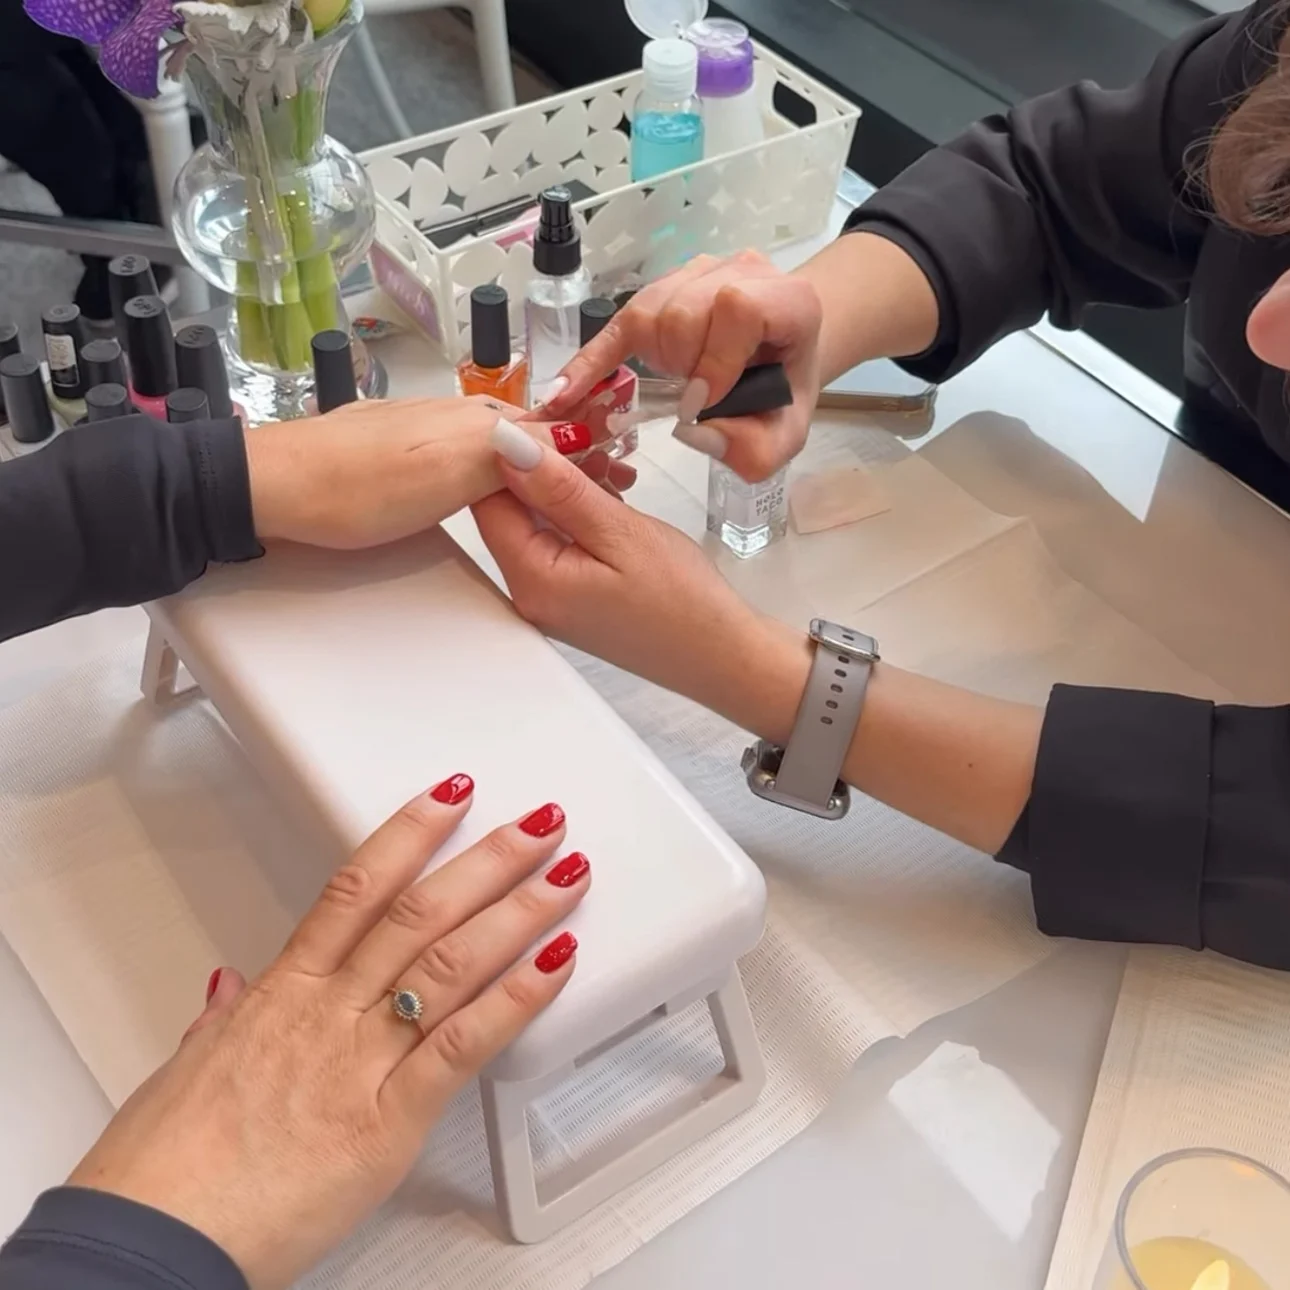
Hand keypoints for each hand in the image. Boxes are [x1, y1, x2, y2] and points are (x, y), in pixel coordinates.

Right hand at [69, 781, 588, 1289]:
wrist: (154, 1241)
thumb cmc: (166, 1166)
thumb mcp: (189, 1069)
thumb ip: (224, 1019)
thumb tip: (231, 987)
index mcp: (286, 993)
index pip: (358, 887)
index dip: (411, 832)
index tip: (449, 798)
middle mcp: (330, 1013)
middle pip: (421, 911)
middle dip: (488, 859)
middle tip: (538, 824)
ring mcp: (363, 1061)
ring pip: (452, 962)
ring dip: (519, 910)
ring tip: (564, 873)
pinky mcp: (390, 1120)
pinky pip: (464, 1045)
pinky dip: (517, 999)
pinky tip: (555, 963)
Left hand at [244, 396, 635, 548]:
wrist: (274, 488)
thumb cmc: (357, 488)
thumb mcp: (449, 475)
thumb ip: (512, 456)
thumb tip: (571, 438)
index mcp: (476, 420)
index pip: (553, 427)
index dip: (589, 450)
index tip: (620, 474)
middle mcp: (455, 415)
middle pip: (529, 433)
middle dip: (565, 456)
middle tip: (600, 489)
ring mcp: (423, 429)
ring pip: (496, 443)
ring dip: (529, 465)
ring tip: (552, 493)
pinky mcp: (396, 448)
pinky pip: (461, 454)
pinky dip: (488, 470)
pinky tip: (484, 488)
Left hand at [473, 426, 773, 719]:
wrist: (721, 655)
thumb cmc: (682, 603)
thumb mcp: (621, 532)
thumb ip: (560, 488)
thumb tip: (508, 446)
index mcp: (532, 580)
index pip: (489, 500)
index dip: (512, 454)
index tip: (551, 424)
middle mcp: (528, 593)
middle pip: (511, 509)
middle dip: (545, 467)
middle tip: (589, 438)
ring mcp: (549, 597)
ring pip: (537, 520)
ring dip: (568, 486)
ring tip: (613, 469)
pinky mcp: (570, 595)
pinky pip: (559, 539)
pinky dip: (580, 511)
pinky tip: (613, 495)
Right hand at [537, 250, 822, 481]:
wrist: (784, 357)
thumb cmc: (783, 393)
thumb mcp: (785, 435)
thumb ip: (754, 446)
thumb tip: (693, 431)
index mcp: (786, 300)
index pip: (737, 309)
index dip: (715, 359)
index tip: (703, 402)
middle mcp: (741, 271)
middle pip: (684, 312)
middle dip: (681, 365)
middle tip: (693, 397)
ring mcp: (697, 272)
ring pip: (649, 310)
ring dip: (654, 359)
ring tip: (675, 380)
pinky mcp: (662, 288)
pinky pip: (617, 323)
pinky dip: (591, 361)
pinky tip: (563, 392)